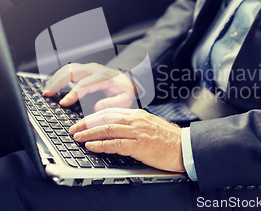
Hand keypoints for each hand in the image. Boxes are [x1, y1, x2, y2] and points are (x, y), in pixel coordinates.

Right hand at [43, 63, 135, 110]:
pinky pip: (67, 70)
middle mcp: (93, 70)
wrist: (126, 79)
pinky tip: (52, 85)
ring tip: (46, 90)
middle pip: (71, 72)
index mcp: (103, 77)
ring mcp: (87, 68)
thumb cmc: (124, 90)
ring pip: (67, 69)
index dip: (72, 94)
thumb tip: (97, 107)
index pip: (84, 84)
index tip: (63, 103)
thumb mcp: (125, 99)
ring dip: (55, 78)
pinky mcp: (83, 70)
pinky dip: (57, 76)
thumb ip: (112, 103)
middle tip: (47, 94)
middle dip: (57, 82)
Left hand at [69, 108, 184, 172]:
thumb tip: (117, 132)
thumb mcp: (151, 127)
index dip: (93, 117)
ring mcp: (138, 132)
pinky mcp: (140, 145)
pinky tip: (91, 146)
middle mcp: (136, 120)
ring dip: (89, 133)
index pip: (110, 112)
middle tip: (74, 129)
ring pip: (107, 129)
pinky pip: (115, 143)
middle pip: (105, 118)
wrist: (186, 148)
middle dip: (86, 123)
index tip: (83, 122)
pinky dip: (101, 144)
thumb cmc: (170, 141)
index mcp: (138, 114)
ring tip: (77, 137)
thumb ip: (135, 126)